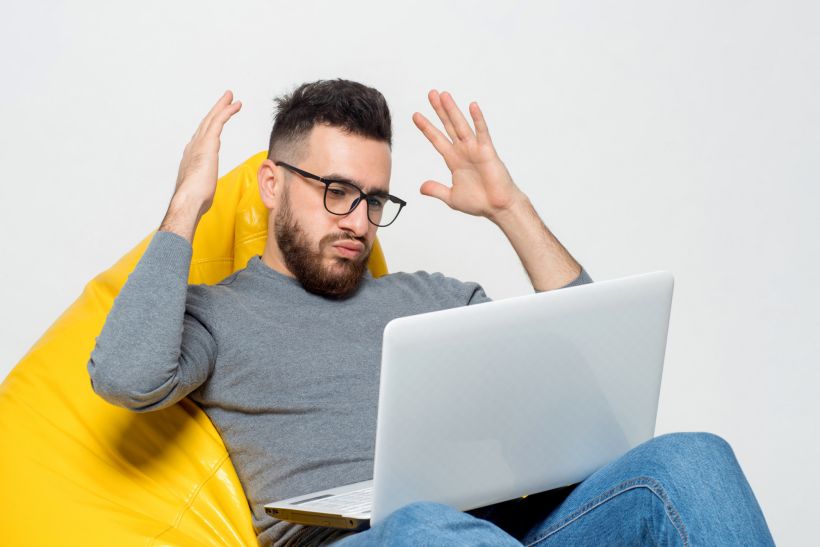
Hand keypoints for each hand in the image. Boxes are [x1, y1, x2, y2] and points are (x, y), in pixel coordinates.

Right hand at [172, 90, 241, 216]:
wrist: (189, 199)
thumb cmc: (194, 200)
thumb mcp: (201, 190)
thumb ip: (203, 185)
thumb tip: (204, 191)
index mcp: (192, 157)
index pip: (203, 137)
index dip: (210, 127)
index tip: (216, 121)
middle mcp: (193, 146)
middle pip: (206, 123)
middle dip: (216, 110)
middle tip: (225, 99)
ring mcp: (200, 143)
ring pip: (212, 118)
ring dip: (222, 106)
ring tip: (230, 97)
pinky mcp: (208, 143)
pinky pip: (218, 121)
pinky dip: (226, 111)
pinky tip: (235, 104)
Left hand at [412, 90, 523, 221]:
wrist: (498, 208)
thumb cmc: (480, 202)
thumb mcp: (451, 197)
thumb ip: (436, 189)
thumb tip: (421, 187)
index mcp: (454, 160)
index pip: (437, 139)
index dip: (427, 128)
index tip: (416, 115)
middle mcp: (464, 151)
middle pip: (448, 126)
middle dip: (439, 110)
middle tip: (431, 93)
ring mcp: (475, 149)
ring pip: (461, 125)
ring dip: (452, 110)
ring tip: (444, 95)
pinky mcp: (488, 151)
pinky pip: (482, 132)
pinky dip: (478, 119)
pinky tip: (472, 106)